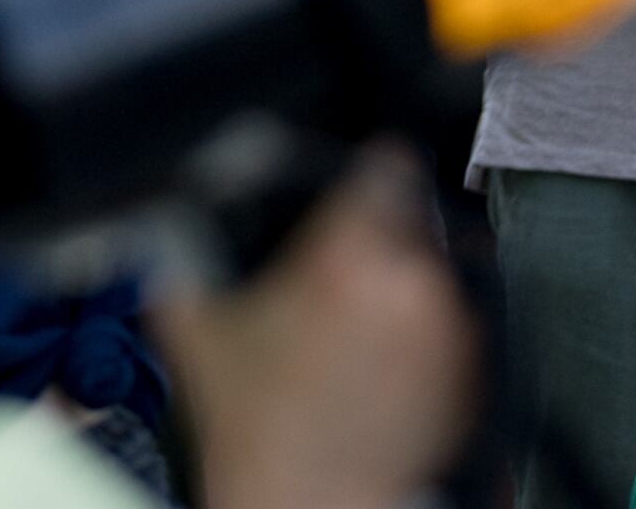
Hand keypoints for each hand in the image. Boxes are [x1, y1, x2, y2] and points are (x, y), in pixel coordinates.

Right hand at [153, 146, 474, 508]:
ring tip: (355, 324)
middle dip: (381, 236)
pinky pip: (449, 328)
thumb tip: (167, 221)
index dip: (373, 161)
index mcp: (346, 255)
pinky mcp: (469, 377)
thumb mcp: (192, 324)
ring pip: (432, 276)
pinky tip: (376, 362)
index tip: (368, 164)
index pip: (386, 167)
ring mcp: (447, 334)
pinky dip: (422, 333)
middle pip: (411, 222)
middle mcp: (409, 286)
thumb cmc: (256, 426)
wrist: (308, 502)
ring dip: (404, 285)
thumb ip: (180, 257)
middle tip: (342, 265)